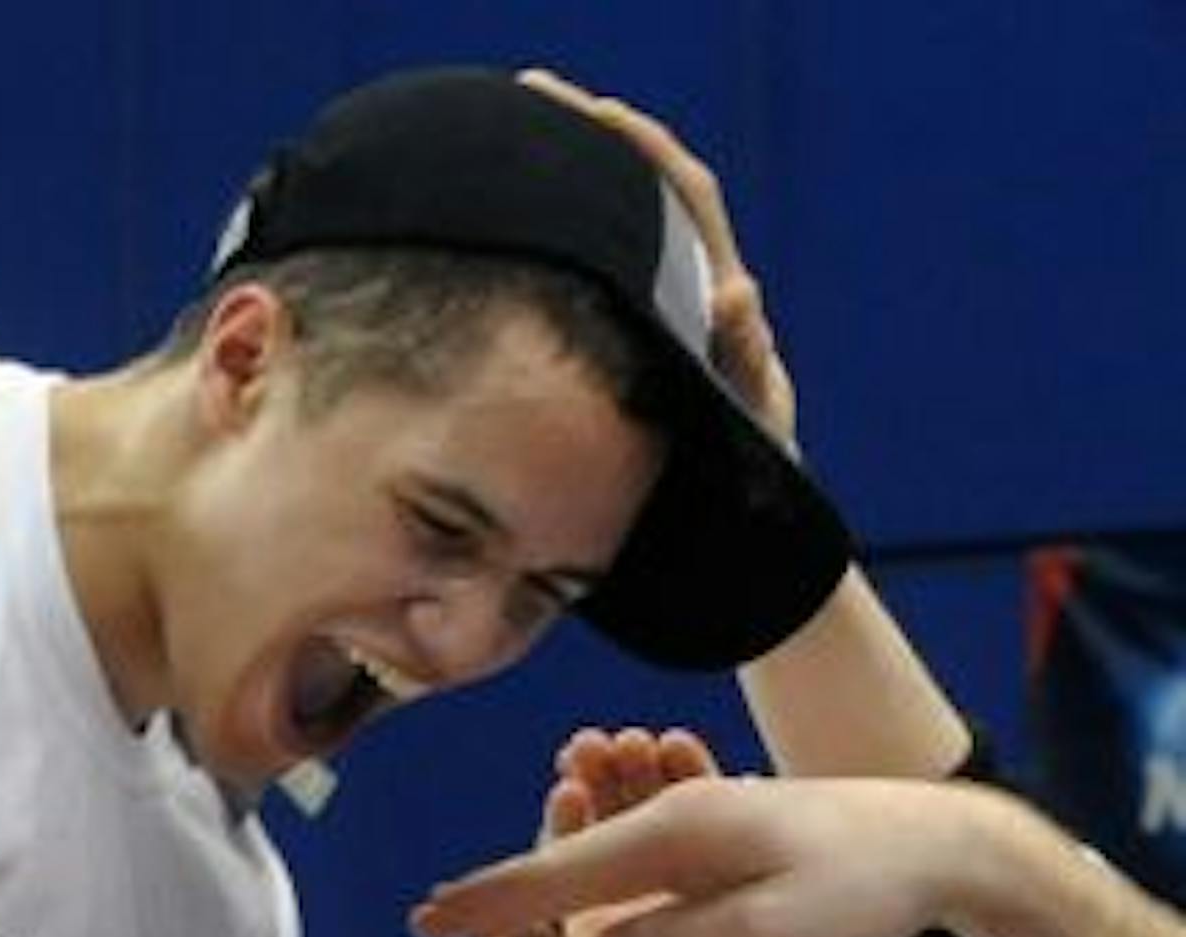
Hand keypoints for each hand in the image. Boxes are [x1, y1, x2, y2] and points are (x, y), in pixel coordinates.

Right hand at [409, 777, 998, 936]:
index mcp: (679, 833)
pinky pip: (635, 873)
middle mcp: (677, 823)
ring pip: (595, 863)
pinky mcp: (721, 855)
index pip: (562, 875)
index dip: (492, 903)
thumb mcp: (767, 930)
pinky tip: (574, 926)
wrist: (944, 850)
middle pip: (565, 863)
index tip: (430, 923)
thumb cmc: (864, 890)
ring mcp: (698, 834)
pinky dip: (593, 893)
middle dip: (495, 890)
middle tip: (426, 916)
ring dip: (538, 886)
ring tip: (474, 908)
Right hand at [520, 69, 798, 445]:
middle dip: (592, 138)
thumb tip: (737, 292)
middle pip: (645, 191)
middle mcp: (691, 293)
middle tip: (528, 98)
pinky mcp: (633, 352)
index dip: (644, 149)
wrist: (739, 521)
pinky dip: (554, 252)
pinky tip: (501, 242)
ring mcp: (660, 320)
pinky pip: (592, 285)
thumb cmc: (750, 481)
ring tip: (503, 151)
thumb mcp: (753, 425)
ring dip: (566, 188)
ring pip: (615, 235)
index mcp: (718, 297)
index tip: (594, 113)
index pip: (686, 197)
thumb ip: (749, 363)